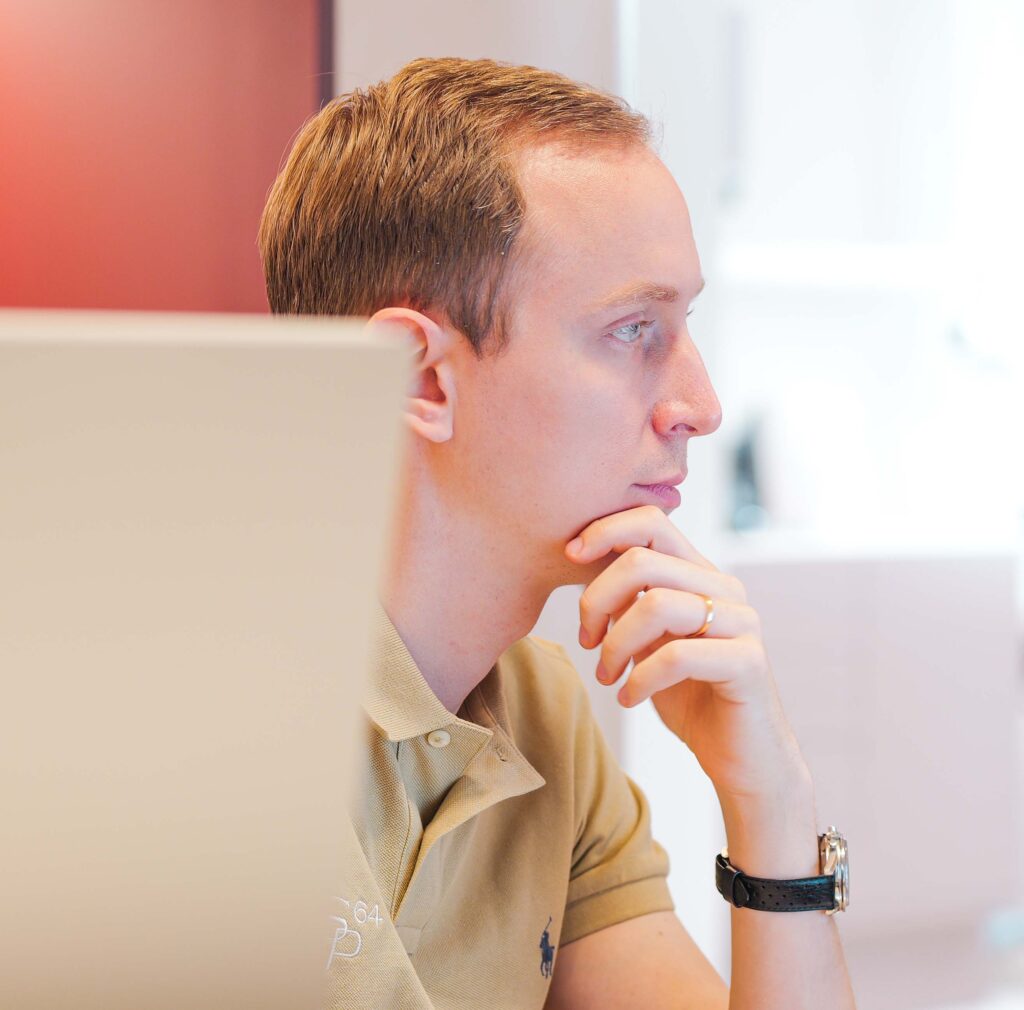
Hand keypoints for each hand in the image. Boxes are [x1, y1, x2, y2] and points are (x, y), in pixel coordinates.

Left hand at [564, 505, 809, 805]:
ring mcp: (742, 621)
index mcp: (700, 573)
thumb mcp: (647, 641)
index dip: (604, 530)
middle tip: (586, 641)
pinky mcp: (748, 661)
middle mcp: (725, 587)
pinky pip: (677, 656)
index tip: (568, 556)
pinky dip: (640, 679)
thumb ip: (626, 602)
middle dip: (597, 600)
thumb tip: (581, 562)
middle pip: (643, 560)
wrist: (742, 758)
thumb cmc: (689, 696)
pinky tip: (628, 697)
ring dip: (615, 644)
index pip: (651, 523)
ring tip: (606, 676)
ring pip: (657, 604)